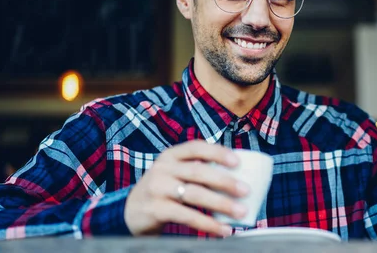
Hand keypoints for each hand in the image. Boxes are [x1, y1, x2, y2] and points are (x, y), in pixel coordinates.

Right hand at [124, 140, 248, 235]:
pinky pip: (187, 216)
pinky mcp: (156, 209)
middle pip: (199, 171)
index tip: (238, 162)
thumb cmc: (163, 190)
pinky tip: (223, 230)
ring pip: (195, 194)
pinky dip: (208, 224)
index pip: (196, 147)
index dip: (218, 152)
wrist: (130, 211)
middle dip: (225, 181)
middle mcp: (163, 168)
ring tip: (241, 212)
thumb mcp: (174, 173)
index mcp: (170, 155)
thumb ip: (195, 170)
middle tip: (246, 191)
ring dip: (221, 204)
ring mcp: (157, 188)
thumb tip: (238, 176)